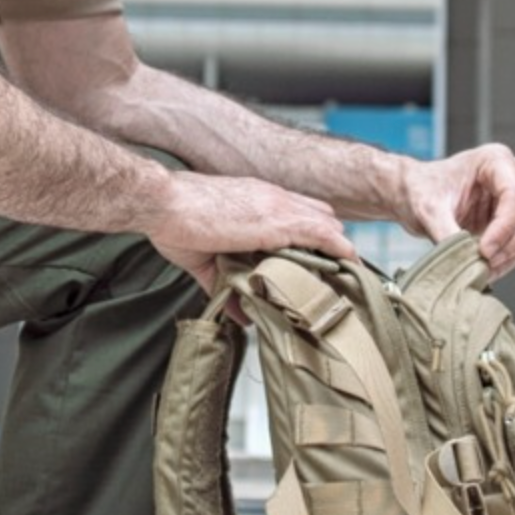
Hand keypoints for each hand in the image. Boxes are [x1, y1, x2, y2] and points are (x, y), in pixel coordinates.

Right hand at [148, 173, 356, 292]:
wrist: (164, 204)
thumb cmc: (175, 223)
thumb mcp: (204, 261)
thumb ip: (224, 286)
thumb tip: (239, 315)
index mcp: (255, 202)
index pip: (297, 212)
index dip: (312, 233)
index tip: (320, 256)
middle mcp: (271, 199)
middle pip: (319, 215)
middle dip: (329, 240)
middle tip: (337, 269)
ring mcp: (277, 208)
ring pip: (325, 223)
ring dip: (336, 246)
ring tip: (349, 272)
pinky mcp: (277, 222)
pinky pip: (321, 233)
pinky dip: (337, 247)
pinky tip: (349, 261)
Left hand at [398, 143, 514, 279]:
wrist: (411, 195)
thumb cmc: (419, 190)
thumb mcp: (428, 210)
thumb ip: (448, 233)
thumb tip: (467, 260)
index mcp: (494, 160)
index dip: (505, 227)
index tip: (484, 250)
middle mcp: (512, 174)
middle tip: (489, 262)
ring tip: (486, 270)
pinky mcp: (510, 217)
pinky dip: (510, 258)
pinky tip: (489, 269)